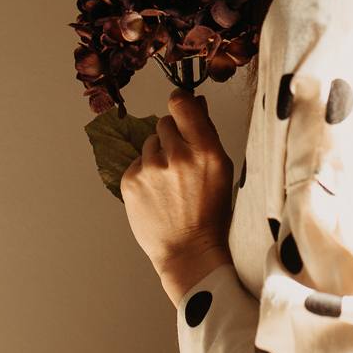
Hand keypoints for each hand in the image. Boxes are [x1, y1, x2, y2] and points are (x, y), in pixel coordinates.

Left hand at [121, 88, 234, 304]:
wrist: (189, 250)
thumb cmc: (210, 212)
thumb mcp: (221, 169)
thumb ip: (207, 132)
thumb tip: (196, 102)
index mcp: (205, 151)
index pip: (182, 104)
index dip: (180, 102)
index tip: (181, 105)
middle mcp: (176, 156)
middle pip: (164, 122)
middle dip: (172, 136)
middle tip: (182, 163)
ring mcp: (150, 169)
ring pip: (150, 143)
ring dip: (158, 156)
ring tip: (170, 184)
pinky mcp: (130, 181)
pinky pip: (137, 162)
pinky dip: (145, 173)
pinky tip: (158, 193)